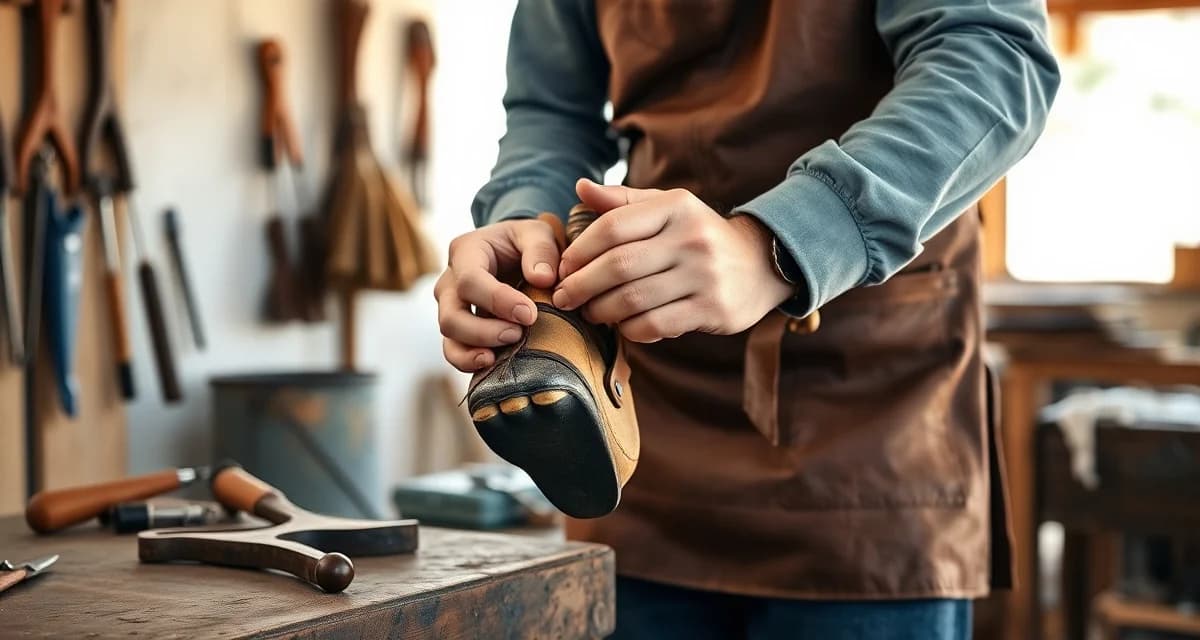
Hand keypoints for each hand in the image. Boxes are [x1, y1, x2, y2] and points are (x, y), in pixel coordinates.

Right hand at [434, 218, 560, 370]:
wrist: (515, 254)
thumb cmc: (525, 243)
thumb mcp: (537, 233)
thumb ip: (541, 250)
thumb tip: (542, 278)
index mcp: (465, 251)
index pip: (470, 280)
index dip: (498, 301)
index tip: (529, 314)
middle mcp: (450, 280)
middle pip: (451, 315)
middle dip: (484, 331)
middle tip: (518, 334)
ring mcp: (450, 306)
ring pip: (449, 337)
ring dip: (475, 350)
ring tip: (502, 355)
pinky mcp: (458, 328)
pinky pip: (453, 351)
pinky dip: (468, 362)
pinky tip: (491, 364)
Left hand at [553, 179, 792, 342]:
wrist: (760, 265)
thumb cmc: (698, 236)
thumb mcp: (667, 208)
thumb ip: (622, 201)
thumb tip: (579, 187)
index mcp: (676, 207)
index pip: (612, 227)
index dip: (579, 251)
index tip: (563, 268)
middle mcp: (691, 238)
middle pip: (618, 266)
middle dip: (581, 285)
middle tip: (565, 297)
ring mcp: (705, 275)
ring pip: (633, 299)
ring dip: (602, 311)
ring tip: (591, 312)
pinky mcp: (712, 309)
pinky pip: (656, 324)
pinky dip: (631, 329)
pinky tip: (624, 326)